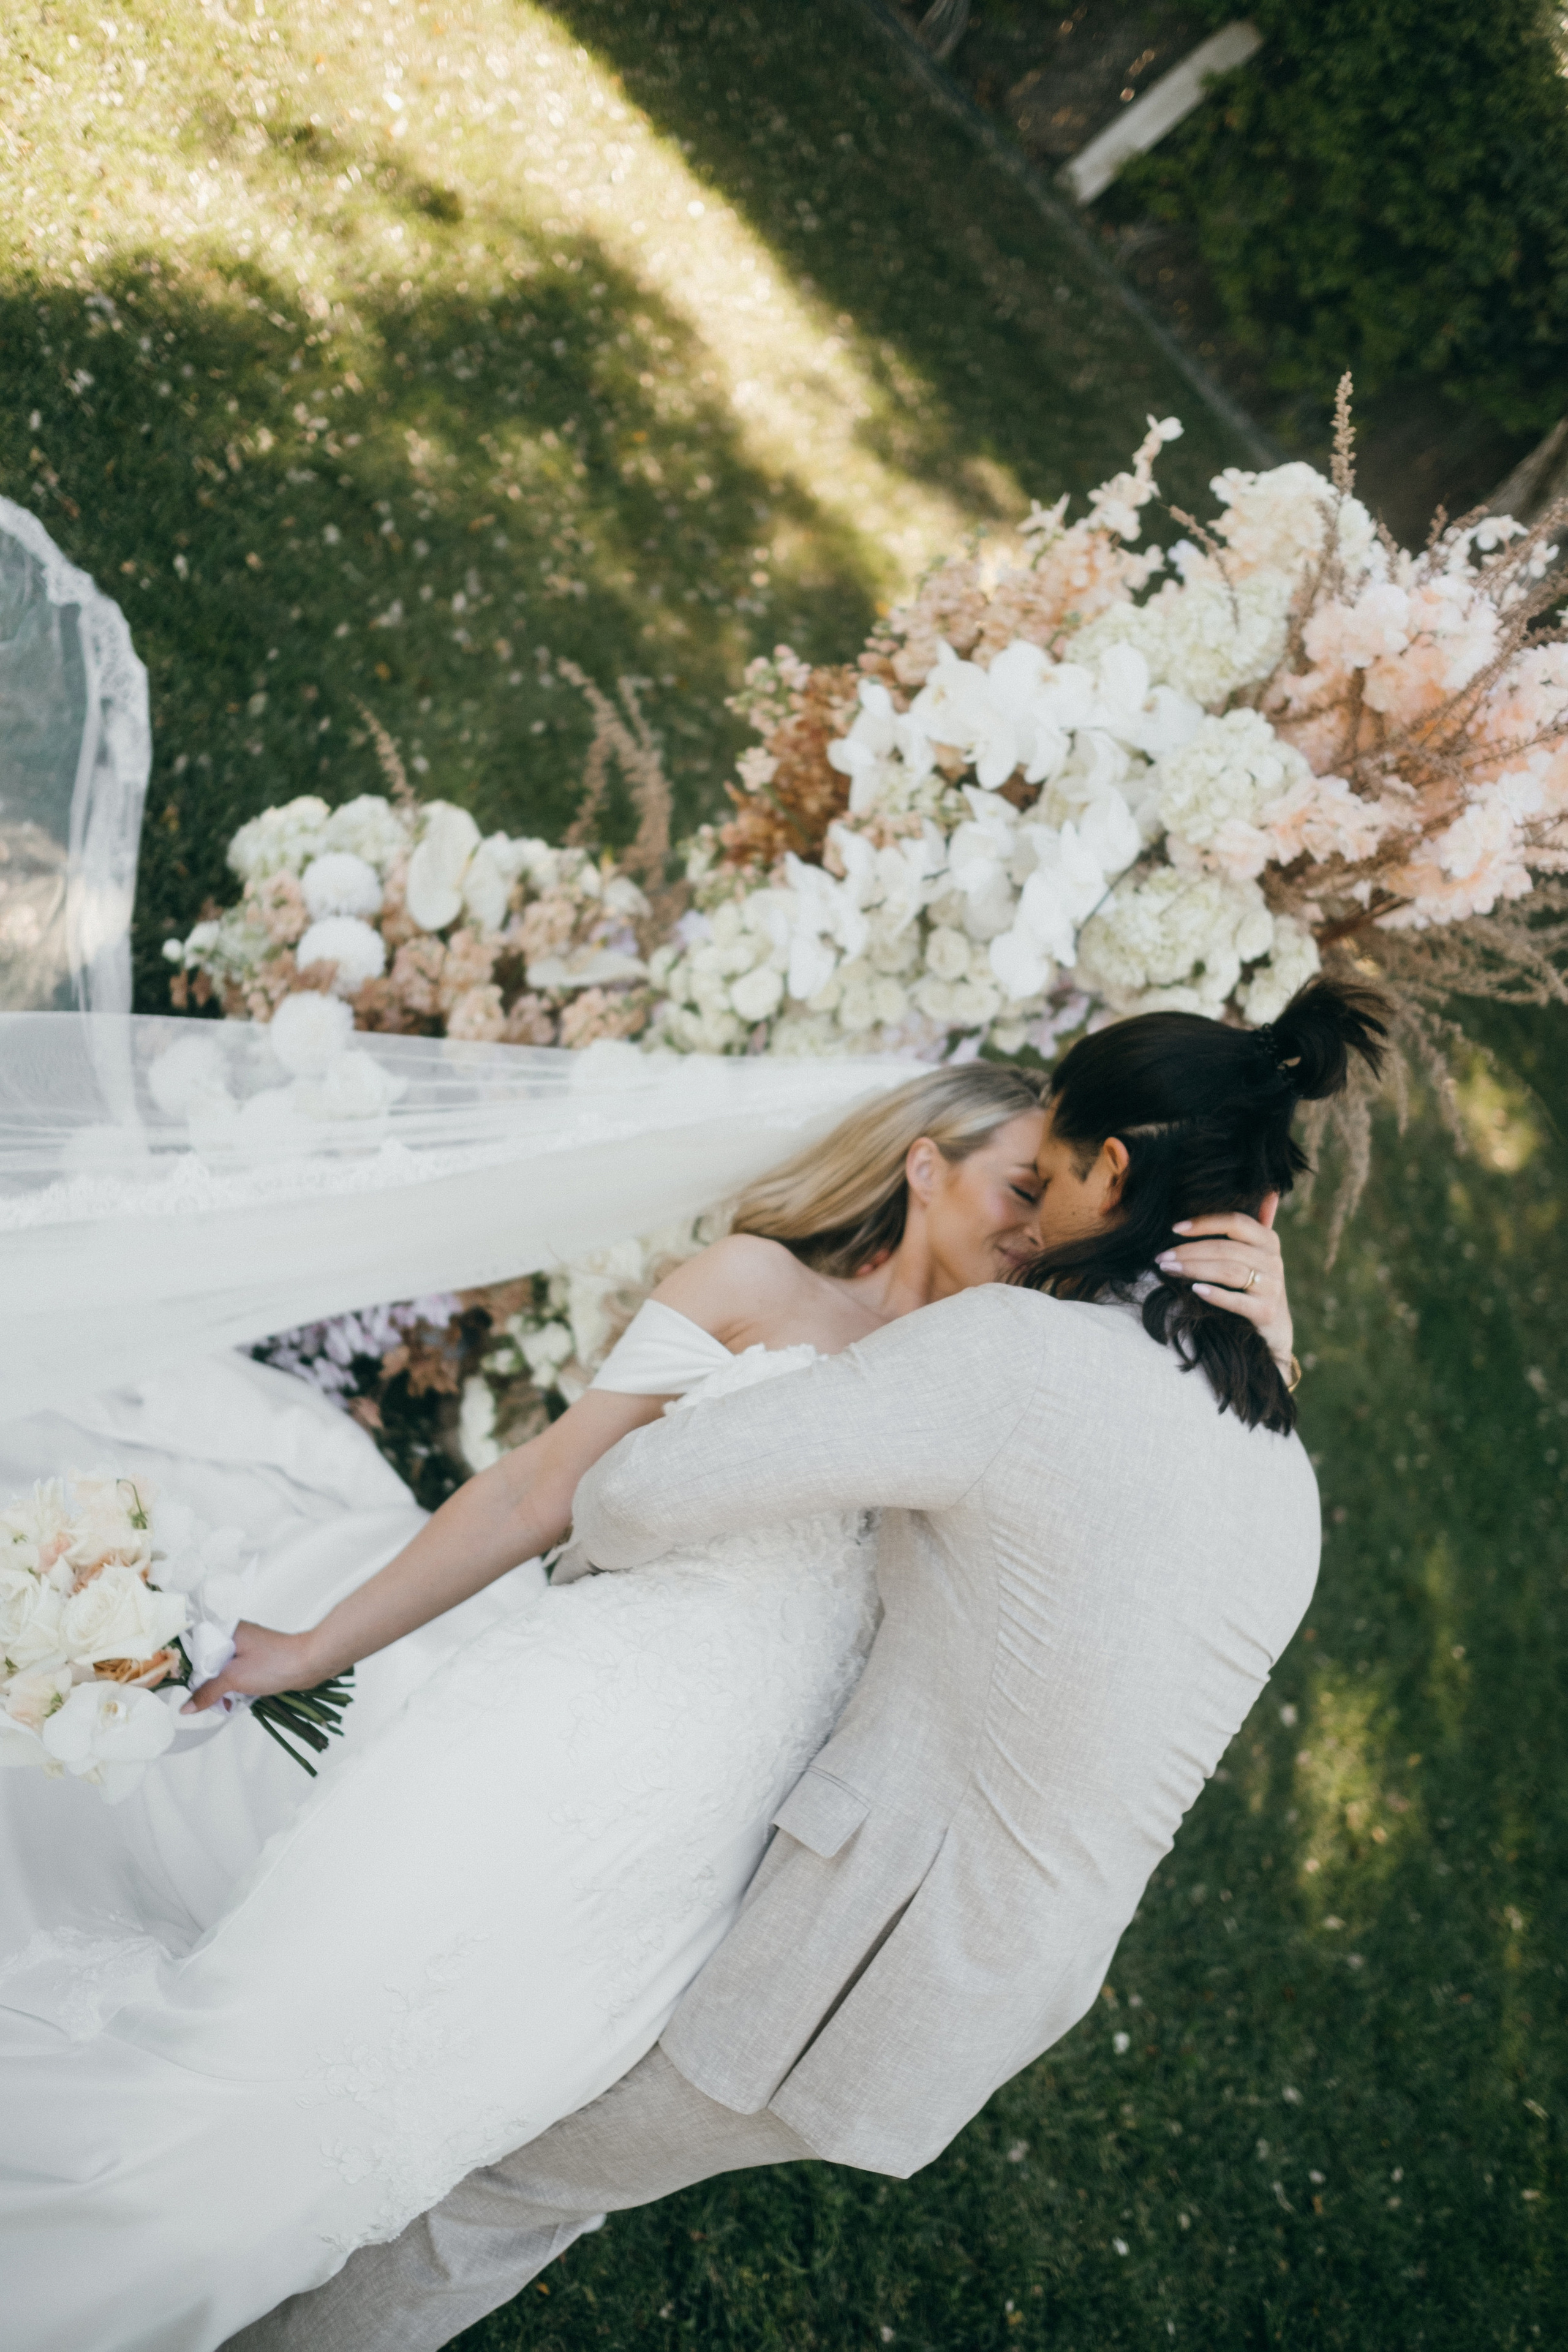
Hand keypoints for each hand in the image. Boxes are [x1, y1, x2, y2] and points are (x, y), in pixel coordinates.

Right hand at [182, 1621, 316, 1712]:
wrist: (311, 1663)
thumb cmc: (275, 1664)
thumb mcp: (234, 1679)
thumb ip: (207, 1692)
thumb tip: (186, 1707)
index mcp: (227, 1632)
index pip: (195, 1650)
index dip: (192, 1672)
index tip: (192, 1690)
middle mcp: (235, 1638)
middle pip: (208, 1665)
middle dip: (209, 1685)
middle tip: (218, 1699)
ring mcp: (247, 1650)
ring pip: (223, 1673)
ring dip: (224, 1690)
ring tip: (231, 1701)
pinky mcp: (257, 1661)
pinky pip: (237, 1676)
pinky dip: (236, 1688)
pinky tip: (241, 1699)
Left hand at [1155, 1194, 1292, 1369]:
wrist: (1274, 1330)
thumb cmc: (1256, 1285)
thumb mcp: (1258, 1254)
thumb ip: (1256, 1224)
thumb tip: (1268, 1191)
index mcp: (1268, 1241)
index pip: (1235, 1222)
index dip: (1204, 1223)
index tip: (1174, 1229)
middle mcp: (1273, 1261)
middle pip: (1226, 1248)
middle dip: (1189, 1251)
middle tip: (1162, 1256)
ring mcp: (1272, 1287)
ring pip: (1229, 1271)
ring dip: (1194, 1269)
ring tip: (1168, 1269)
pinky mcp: (1266, 1312)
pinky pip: (1237, 1301)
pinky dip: (1215, 1294)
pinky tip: (1194, 1290)